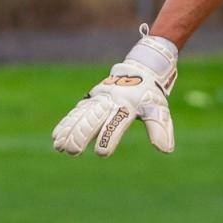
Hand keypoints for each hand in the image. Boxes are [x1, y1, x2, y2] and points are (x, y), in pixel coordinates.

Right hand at [53, 25, 178, 155]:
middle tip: (72, 151)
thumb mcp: (159, 110)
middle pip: (93, 119)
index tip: (101, 153)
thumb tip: (165, 150)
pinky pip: (76, 112)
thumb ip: (160, 129)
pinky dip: (67, 123)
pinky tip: (56, 136)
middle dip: (82, 134)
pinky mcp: (91, 99)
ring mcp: (98, 99)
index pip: (117, 123)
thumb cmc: (150, 95)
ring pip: (81, 115)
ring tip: (59, 147)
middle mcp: (110, 101)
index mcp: (127, 104)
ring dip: (69, 130)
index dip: (109, 137)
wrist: (139, 69)